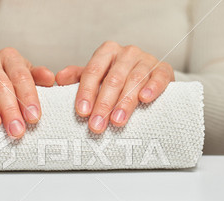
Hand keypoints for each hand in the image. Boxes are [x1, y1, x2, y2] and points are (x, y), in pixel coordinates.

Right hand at [0, 48, 54, 137]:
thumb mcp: (25, 79)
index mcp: (11, 58)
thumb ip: (37, 80)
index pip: (22, 77)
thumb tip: (51, 79)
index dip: (28, 98)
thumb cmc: (7, 83)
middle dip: (10, 110)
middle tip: (16, 130)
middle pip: (2, 84)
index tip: (34, 118)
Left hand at [56, 41, 174, 133]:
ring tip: (117, 121)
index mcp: (107, 52)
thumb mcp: (97, 77)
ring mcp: (146, 60)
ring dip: (124, 102)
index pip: (93, 71)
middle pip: (113, 79)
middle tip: (96, 125)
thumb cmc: (118, 79)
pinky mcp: (163, 70)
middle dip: (103, 104)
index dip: (86, 92)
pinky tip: (145, 99)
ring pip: (134, 80)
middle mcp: (127, 53)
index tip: (82, 112)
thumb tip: (59, 78)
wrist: (149, 77)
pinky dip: (152, 87)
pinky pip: (159, 77)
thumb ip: (77, 77)